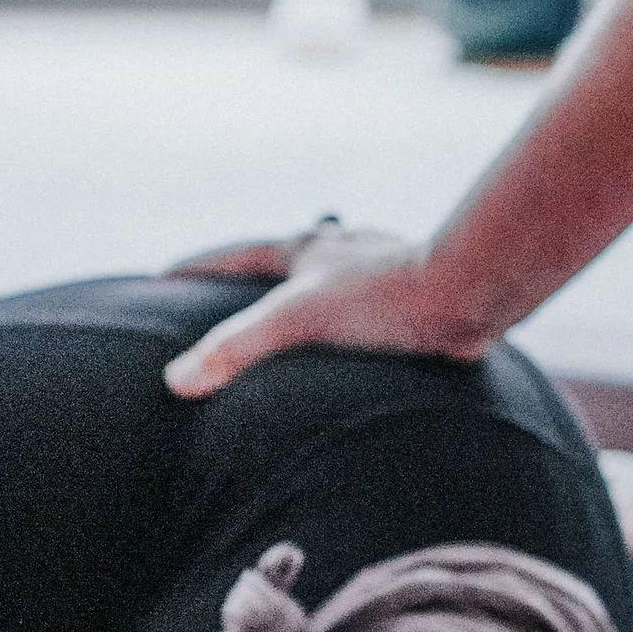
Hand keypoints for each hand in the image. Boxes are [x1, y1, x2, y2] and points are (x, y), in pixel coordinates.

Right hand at [161, 222, 489, 396]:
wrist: (471, 295)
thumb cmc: (387, 301)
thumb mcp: (296, 321)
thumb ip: (237, 349)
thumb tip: (176, 380)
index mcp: (307, 251)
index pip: (235, 256)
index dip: (196, 269)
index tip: (161, 279)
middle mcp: (342, 252)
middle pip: (283, 263)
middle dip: (250, 280)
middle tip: (222, 299)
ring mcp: (378, 272)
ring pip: (329, 282)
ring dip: (305, 297)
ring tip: (289, 322)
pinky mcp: (413, 300)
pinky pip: (366, 309)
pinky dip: (347, 322)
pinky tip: (357, 343)